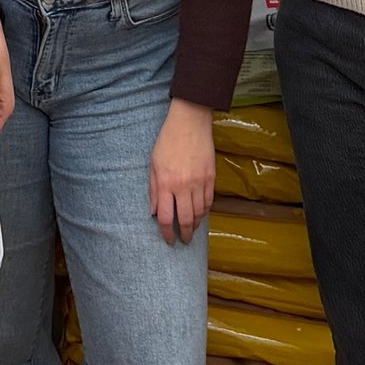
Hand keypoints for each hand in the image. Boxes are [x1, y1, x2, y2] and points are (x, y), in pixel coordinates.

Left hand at [149, 97, 215, 245]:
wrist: (190, 123)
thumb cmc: (167, 141)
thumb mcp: (153, 164)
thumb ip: (153, 190)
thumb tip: (153, 212)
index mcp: (165, 184)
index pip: (165, 216)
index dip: (166, 232)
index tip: (168, 239)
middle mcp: (183, 186)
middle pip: (185, 219)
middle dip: (184, 234)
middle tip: (183, 240)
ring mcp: (199, 182)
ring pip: (200, 212)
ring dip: (196, 224)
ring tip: (192, 229)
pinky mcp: (211, 177)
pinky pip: (209, 201)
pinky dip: (205, 211)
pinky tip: (201, 214)